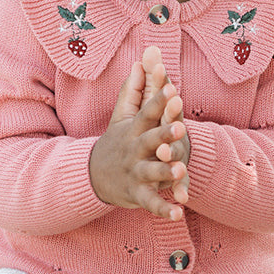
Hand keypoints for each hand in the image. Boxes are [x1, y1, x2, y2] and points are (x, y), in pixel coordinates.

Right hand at [89, 60, 189, 219]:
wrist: (92, 176)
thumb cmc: (116, 141)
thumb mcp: (122, 116)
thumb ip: (134, 89)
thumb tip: (141, 61)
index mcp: (133, 130)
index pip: (146, 112)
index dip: (158, 101)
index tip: (172, 88)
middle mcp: (133, 150)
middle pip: (149, 140)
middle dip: (164, 134)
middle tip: (181, 126)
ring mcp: (135, 173)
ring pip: (151, 172)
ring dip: (166, 172)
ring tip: (181, 169)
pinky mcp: (137, 194)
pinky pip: (151, 203)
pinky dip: (164, 210)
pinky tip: (178, 212)